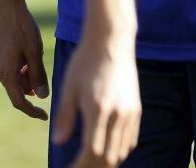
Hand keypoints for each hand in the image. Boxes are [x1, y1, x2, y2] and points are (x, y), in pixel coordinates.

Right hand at [0, 0, 49, 119]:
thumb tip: (42, 96)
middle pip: (16, 90)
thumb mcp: (34, 51)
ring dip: (25, 78)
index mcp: (6, 73)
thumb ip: (37, 75)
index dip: (32, 111)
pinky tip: (27, 57)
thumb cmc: (22, 27)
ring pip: (12, 78)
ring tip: (36, 66)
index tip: (45, 116)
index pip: (19, 102)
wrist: (7, 4)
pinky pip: (8, 68)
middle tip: (44, 85)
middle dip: (31, 90)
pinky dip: (19, 68)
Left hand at [52, 33, 140, 167]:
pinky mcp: (136, 107)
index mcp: (98, 109)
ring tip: (91, 161)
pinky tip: (108, 149)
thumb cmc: (87, 60)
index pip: (91, 151)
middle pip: (108, 157)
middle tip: (79, 166)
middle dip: (92, 167)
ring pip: (122, 151)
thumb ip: (65, 116)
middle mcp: (117, 113)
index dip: (80, 165)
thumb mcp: (70, 86)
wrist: (112, 39)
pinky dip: (120, 150)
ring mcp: (130, 111)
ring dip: (107, 161)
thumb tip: (59, 142)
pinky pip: (131, 140)